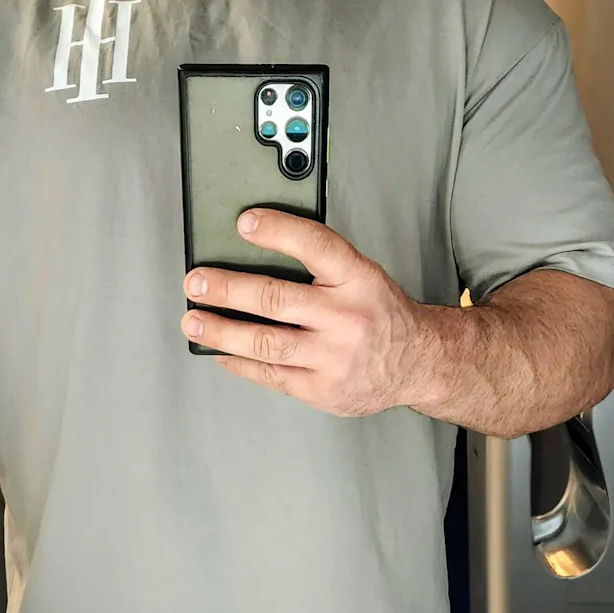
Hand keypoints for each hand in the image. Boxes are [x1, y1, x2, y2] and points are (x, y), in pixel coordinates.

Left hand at [181, 209, 422, 416]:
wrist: (419, 364)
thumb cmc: (380, 314)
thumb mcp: (363, 276)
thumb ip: (320, 265)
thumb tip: (256, 248)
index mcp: (359, 279)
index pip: (316, 246)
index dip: (278, 231)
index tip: (244, 223)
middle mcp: (346, 318)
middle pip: (276, 299)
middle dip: (228, 289)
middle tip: (196, 282)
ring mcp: (334, 358)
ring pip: (266, 343)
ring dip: (222, 331)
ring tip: (194, 321)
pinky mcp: (322, 390)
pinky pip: (271, 375)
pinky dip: (240, 362)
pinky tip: (220, 351)